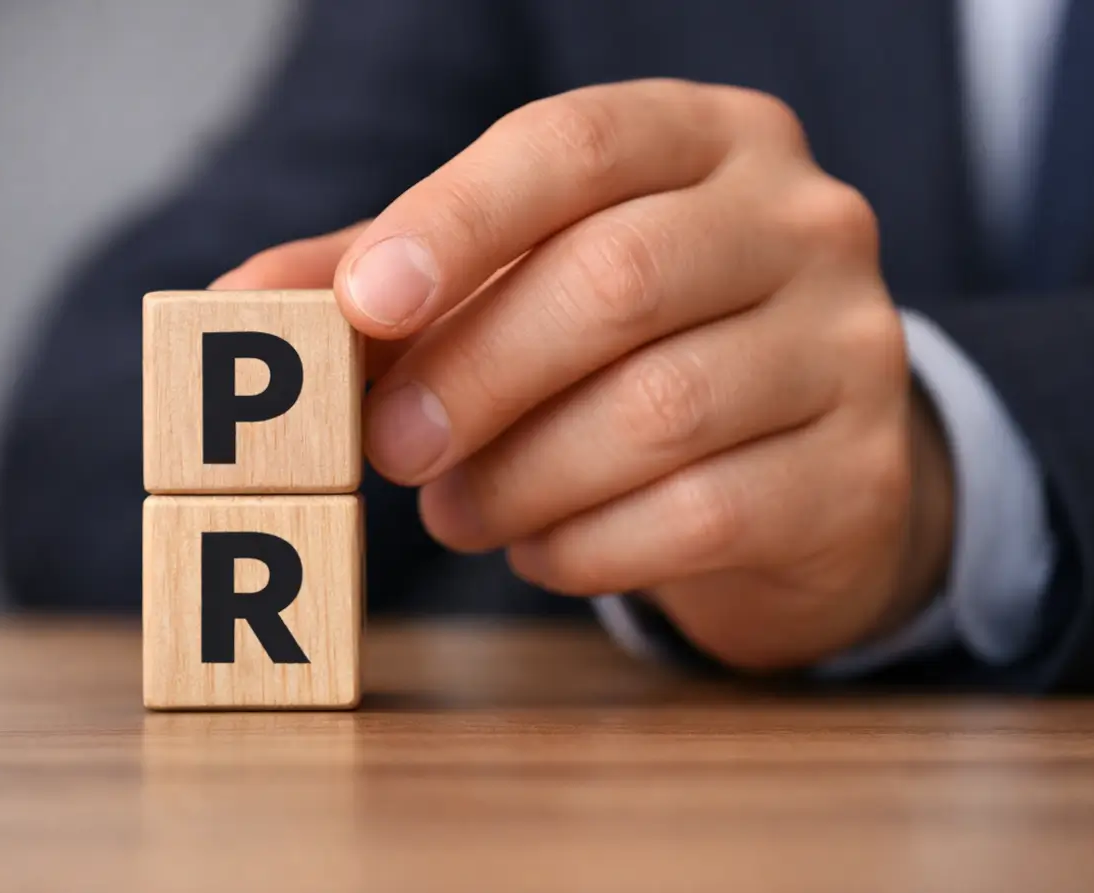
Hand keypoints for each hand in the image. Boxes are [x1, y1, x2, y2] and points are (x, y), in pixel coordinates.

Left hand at [215, 80, 954, 670]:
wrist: (801, 467)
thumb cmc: (631, 352)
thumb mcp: (522, 287)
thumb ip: (393, 284)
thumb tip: (236, 303)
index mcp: (706, 139)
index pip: (575, 145)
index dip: (456, 221)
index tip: (362, 304)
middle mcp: (800, 222)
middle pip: (615, 281)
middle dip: (471, 375)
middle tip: (387, 452)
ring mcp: (853, 346)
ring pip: (657, 409)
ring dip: (519, 476)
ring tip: (456, 510)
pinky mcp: (857, 475)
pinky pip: (700, 514)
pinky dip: (585, 546)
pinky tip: (539, 551)